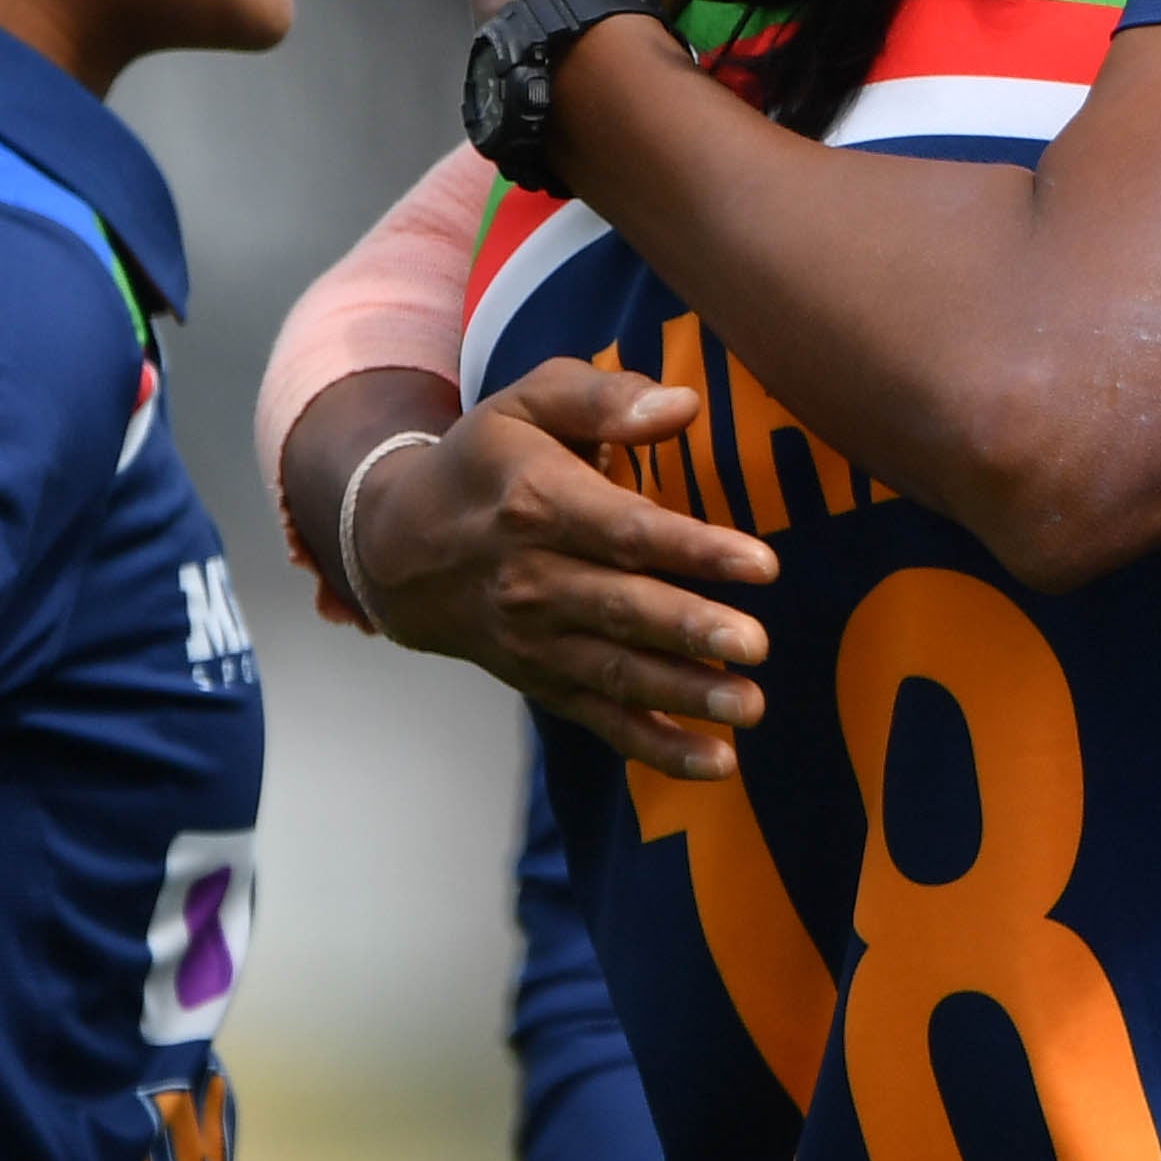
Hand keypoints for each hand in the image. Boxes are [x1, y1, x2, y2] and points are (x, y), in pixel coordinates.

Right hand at [351, 357, 782, 774]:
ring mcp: (535, 640)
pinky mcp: (541, 680)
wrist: (398, 545)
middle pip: (623, 609)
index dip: (694, 549)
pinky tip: (716, 762)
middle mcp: (534, 580)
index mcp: (538, 502)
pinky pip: (601, 719)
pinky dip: (655, 746)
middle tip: (757, 645)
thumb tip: (682, 406)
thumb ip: (603, 398)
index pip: (627, 532)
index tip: (761, 564)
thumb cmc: (486, 461)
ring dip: (685, 694)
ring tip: (749, 706)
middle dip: (691, 630)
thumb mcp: (528, 402)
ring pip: (616, 672)